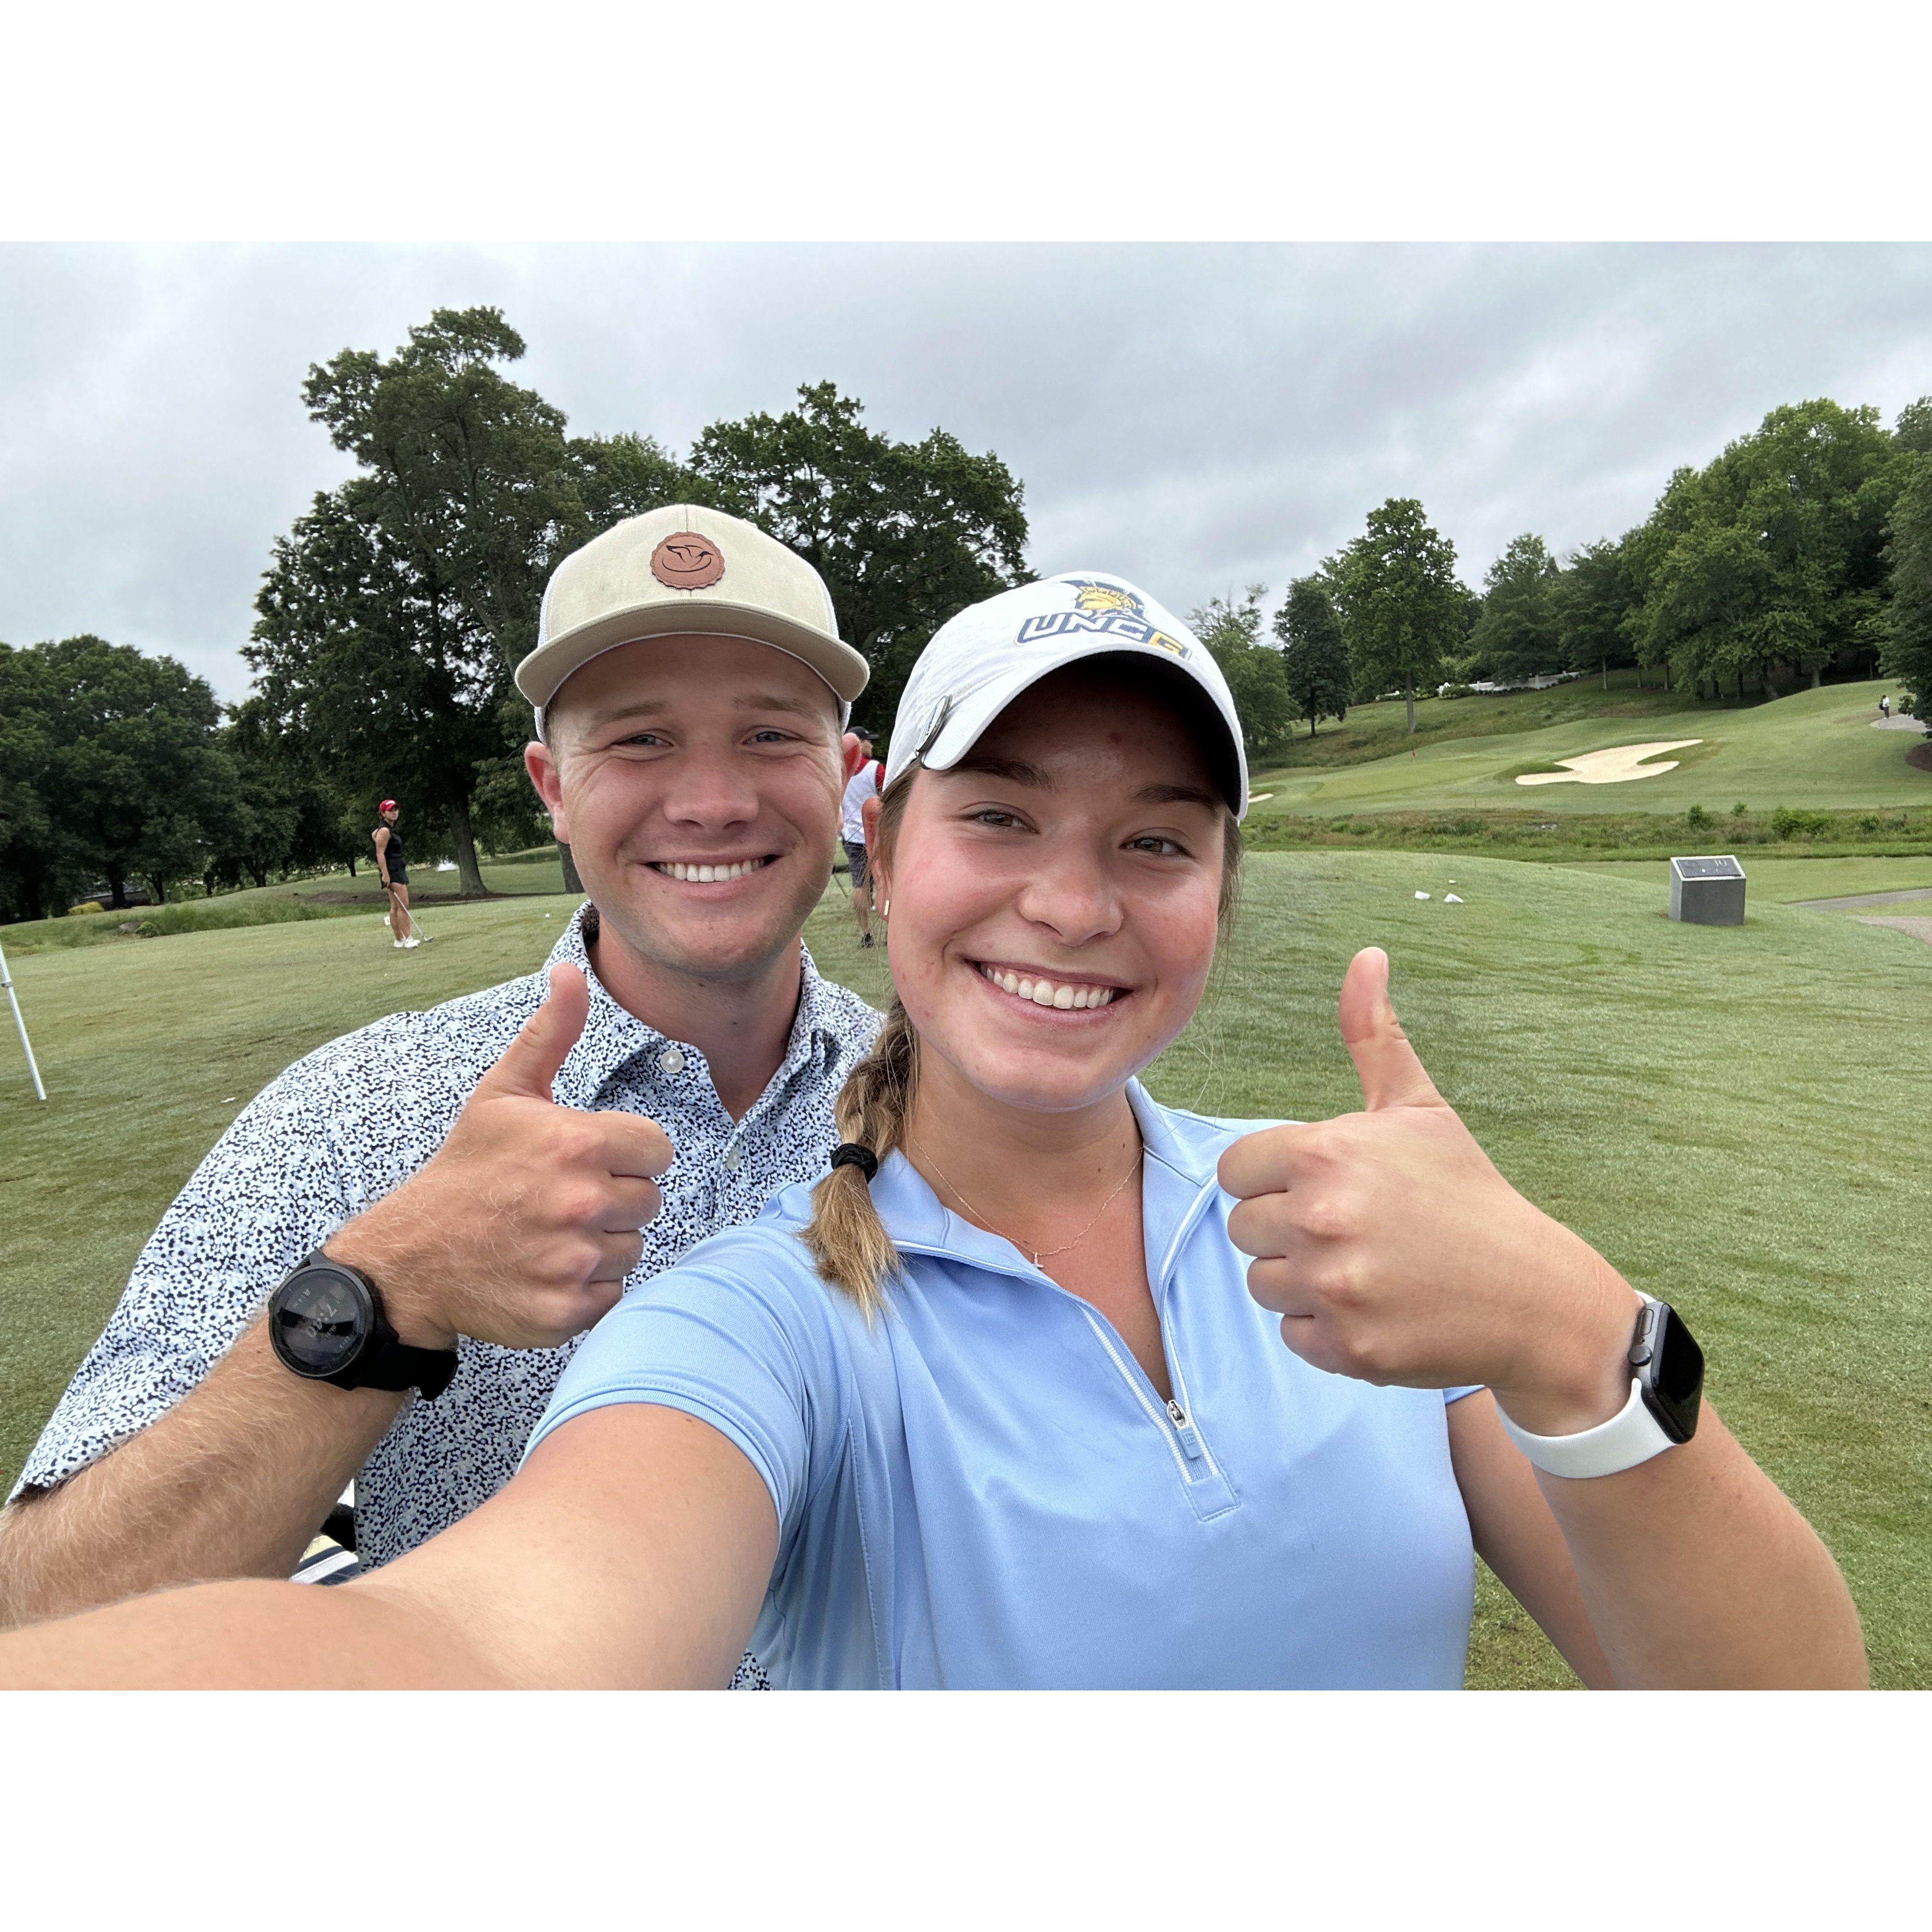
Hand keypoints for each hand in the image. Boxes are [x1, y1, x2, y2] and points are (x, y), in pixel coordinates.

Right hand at [325, 965, 672, 1351]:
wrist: (412, 1259)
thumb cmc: (467, 1169)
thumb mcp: (504, 1094)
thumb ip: (550, 1033)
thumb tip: (571, 970)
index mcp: (576, 1144)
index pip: (657, 1150)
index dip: (626, 1154)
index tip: (587, 1159)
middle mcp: (581, 1204)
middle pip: (650, 1200)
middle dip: (615, 1198)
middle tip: (563, 1199)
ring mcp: (573, 1262)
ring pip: (635, 1248)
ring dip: (604, 1244)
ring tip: (552, 1233)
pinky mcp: (566, 1312)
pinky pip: (613, 1294)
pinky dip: (586, 1288)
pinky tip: (547, 1270)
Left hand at [1218, 947, 1639, 1436]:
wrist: (1531, 1293)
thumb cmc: (1466, 1192)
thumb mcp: (1418, 1109)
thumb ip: (1373, 1035)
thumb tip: (1366, 956)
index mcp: (1326, 1154)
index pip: (1235, 1170)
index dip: (1274, 1178)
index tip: (1325, 1186)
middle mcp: (1321, 1218)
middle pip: (1243, 1226)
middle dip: (1287, 1228)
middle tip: (1354, 1229)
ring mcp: (1333, 1287)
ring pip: (1262, 1282)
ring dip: (1302, 1280)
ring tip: (1365, 1266)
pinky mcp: (1345, 1347)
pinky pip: (1291, 1334)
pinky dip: (1325, 1328)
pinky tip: (1375, 1308)